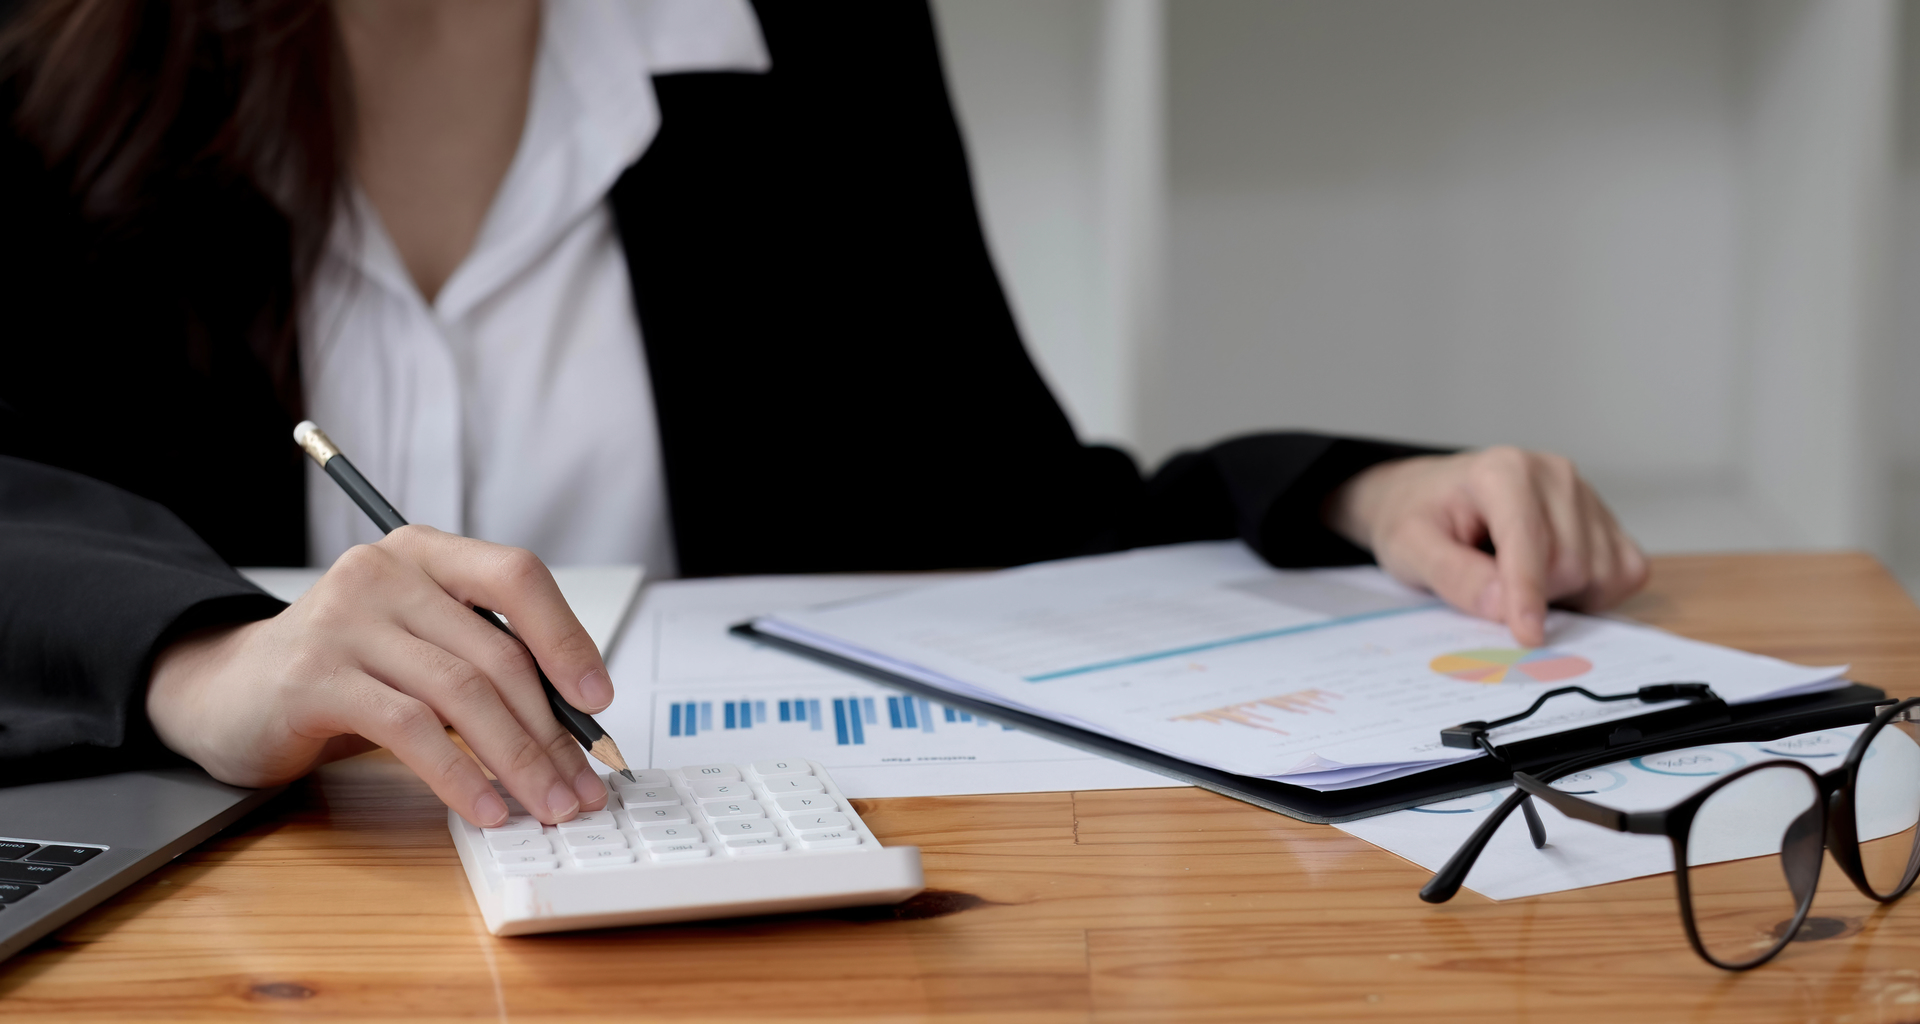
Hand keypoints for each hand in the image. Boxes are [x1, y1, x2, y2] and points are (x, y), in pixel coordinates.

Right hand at [147, 525, 614, 826]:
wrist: (227, 691)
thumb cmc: (344, 669)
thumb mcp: (420, 644)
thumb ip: (485, 662)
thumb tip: (577, 726)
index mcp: (426, 554)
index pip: (517, 577)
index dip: (567, 638)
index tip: (599, 701)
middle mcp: (385, 572)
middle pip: (496, 653)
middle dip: (552, 731)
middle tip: (581, 786)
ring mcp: (345, 620)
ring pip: (461, 694)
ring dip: (518, 760)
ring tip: (546, 804)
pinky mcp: (314, 678)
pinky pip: (409, 729)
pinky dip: (457, 774)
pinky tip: (483, 807)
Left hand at [1325, 446, 1647, 645]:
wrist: (1432, 499)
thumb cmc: (1420, 518)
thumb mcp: (1409, 547)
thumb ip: (1452, 574)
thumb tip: (1502, 606)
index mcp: (1502, 471)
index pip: (1529, 540)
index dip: (1527, 593)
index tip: (1527, 636)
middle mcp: (1554, 474)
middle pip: (1570, 564)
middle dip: (1535, 597)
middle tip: (1492, 591)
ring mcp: (1586, 495)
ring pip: (1601, 574)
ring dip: (1563, 597)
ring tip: (1516, 579)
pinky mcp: (1607, 520)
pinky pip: (1626, 573)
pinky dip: (1595, 593)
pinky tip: (1553, 584)